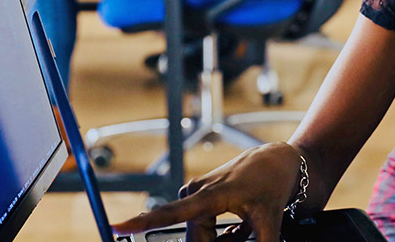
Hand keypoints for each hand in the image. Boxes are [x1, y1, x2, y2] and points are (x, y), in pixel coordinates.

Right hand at [112, 142, 302, 241]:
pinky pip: (204, 230)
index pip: (172, 213)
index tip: (118, 227)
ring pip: (202, 238)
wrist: (276, 161)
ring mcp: (195, 194)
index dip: (143, 222)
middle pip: (197, 240)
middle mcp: (195, 192)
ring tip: (246, 227)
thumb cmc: (272, 185)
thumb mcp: (270, 222)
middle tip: (241, 233)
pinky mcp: (198, 197)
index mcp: (210, 195)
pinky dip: (223, 237)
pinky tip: (240, 227)